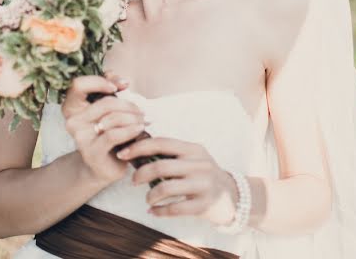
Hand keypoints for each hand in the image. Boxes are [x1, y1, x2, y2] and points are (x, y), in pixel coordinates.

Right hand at [61, 73, 145, 184]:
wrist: (103, 167)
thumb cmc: (108, 133)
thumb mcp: (107, 110)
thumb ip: (110, 89)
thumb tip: (123, 81)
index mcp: (71, 106)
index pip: (78, 85)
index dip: (100, 81)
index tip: (120, 86)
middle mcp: (72, 121)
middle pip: (105, 102)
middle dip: (128, 105)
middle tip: (142, 111)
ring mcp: (80, 137)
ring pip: (112, 118)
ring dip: (133, 118)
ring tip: (144, 121)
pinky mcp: (92, 152)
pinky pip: (114, 135)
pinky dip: (131, 130)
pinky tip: (140, 130)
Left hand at [120, 137, 239, 225]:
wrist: (233, 196)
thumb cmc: (203, 175)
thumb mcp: (192, 158)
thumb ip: (170, 153)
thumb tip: (136, 148)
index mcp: (193, 149)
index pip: (161, 143)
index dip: (138, 147)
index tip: (122, 153)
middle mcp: (199, 164)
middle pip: (160, 166)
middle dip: (140, 174)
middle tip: (133, 181)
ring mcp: (203, 185)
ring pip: (165, 188)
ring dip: (150, 195)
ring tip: (147, 199)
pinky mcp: (204, 205)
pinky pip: (174, 208)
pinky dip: (159, 211)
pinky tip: (152, 211)